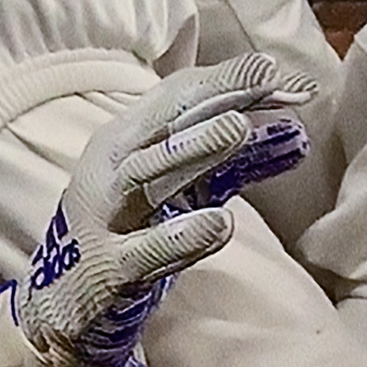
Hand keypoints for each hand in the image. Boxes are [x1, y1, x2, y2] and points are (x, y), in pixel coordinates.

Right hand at [0, 54, 314, 366]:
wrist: (67, 299)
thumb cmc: (134, 225)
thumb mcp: (185, 186)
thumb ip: (240, 161)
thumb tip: (299, 133)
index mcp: (127, 140)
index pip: (178, 97)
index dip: (229, 80)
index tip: (278, 66)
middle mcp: (111, 169)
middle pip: (161, 123)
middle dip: (212, 96)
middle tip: (265, 75)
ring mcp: (106, 217)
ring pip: (144, 174)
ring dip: (191, 149)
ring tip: (237, 127)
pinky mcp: (109, 268)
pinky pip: (145, 250)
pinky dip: (181, 236)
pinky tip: (220, 223)